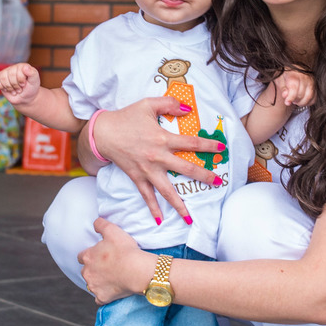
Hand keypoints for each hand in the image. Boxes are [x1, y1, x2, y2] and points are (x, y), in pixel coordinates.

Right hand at [0, 63, 40, 106]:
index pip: (18, 71)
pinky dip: (1, 87)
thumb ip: (32, 73)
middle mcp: (14, 67)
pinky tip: (7, 89)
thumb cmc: (31, 88)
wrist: (25, 97)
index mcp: (22, 66)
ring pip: (3, 78)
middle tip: (20, 89)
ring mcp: (6, 72)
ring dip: (9, 88)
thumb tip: (26, 67)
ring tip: (15, 90)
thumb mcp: (35, 81)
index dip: (20, 81)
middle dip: (15, 85)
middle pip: (10, 75)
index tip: (24, 84)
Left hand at [78, 218, 146, 304]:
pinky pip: (99, 298)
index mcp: (87, 257)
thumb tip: (95, 223)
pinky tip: (111, 290)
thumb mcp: (113, 230)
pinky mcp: (102, 297)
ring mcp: (94, 286)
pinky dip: (104, 295)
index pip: (81, 256)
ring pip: (91, 284)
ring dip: (98, 282)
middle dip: (93, 269)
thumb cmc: (126, 250)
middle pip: (85, 271)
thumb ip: (101, 224)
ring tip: (111, 277)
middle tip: (107, 267)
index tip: (100, 256)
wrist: (138, 270)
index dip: (91, 255)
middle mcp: (87, 272)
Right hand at [89, 97, 226, 222]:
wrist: (103, 133)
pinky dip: (153, 208)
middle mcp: (157, 157)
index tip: (222, 150)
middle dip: (204, 176)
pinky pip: (147, 196)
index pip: (191, 143)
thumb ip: (169, 104)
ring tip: (191, 218)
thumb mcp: (148, 104)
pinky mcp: (137, 177)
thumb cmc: (126, 117)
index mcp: (163, 138)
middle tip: (218, 183)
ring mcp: (147, 170)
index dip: (208, 146)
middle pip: (186, 169)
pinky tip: (160, 221)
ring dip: (180, 205)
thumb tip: (188, 108)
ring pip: (167, 191)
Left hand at [274, 70, 314, 106]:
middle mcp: (305, 77)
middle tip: (290, 99)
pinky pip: (314, 99)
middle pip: (301, 94)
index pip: (294, 88)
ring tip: (295, 100)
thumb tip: (285, 95)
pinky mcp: (315, 86)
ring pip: (309, 97)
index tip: (287, 102)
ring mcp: (312, 81)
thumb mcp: (280, 79)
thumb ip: (282, 88)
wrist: (294, 69)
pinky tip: (302, 100)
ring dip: (301, 102)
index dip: (291, 97)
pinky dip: (308, 103)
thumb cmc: (286, 75)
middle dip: (294, 100)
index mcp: (294, 74)